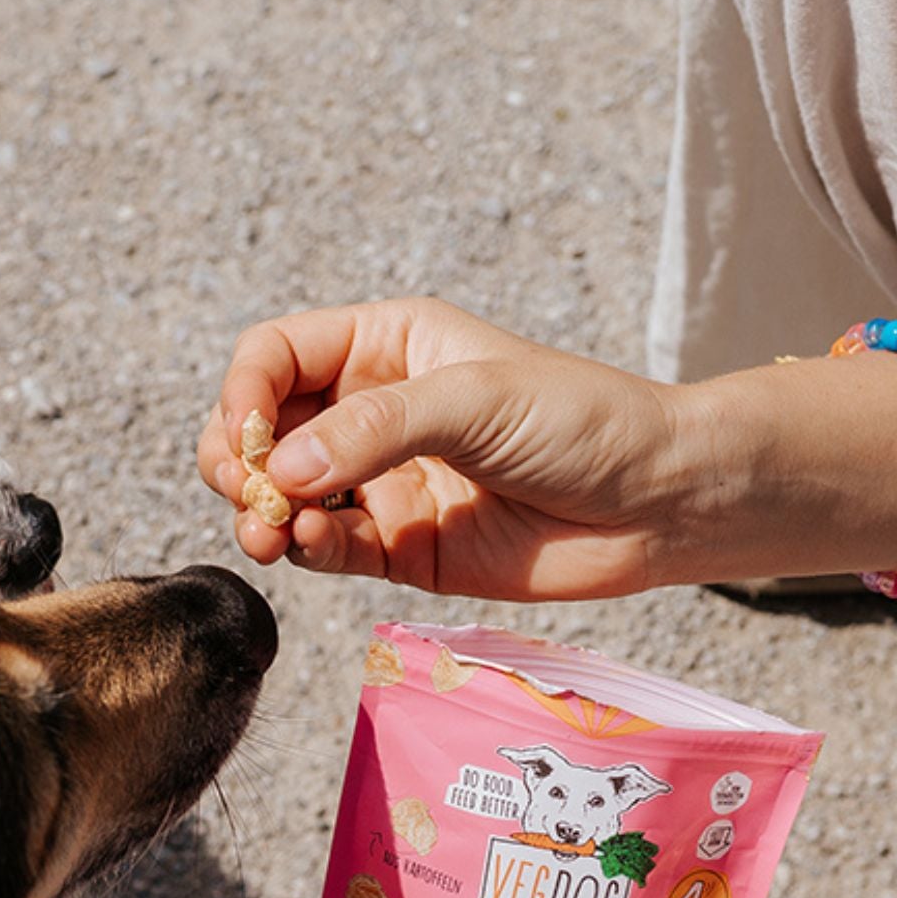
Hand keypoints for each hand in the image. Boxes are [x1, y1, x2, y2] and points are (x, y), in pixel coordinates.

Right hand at [196, 299, 697, 599]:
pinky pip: (321, 549)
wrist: (658, 504)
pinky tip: (305, 546)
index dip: (246, 392)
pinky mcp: (396, 548)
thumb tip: (280, 472)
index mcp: (388, 347)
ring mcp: (380, 483)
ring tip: (268, 531)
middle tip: (250, 491)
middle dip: (238, 459)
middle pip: (262, 430)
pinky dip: (300, 550)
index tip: (252, 437)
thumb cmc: (585, 423)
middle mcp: (373, 413)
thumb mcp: (475, 401)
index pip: (276, 356)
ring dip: (258, 512)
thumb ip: (372, 432)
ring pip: (279, 495)